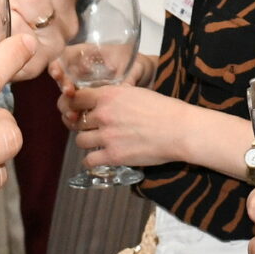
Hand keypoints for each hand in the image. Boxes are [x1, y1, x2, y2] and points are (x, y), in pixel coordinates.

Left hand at [59, 75, 187, 170]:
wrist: (179, 130)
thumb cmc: (164, 109)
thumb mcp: (135, 92)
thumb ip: (115, 96)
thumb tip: (102, 100)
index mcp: (109, 94)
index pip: (76, 98)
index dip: (75, 105)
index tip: (79, 110)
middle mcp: (104, 114)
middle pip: (76, 120)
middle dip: (83, 125)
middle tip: (93, 128)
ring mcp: (107, 136)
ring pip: (80, 140)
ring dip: (87, 142)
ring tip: (98, 142)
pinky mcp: (113, 155)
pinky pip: (89, 160)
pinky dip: (92, 160)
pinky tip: (100, 157)